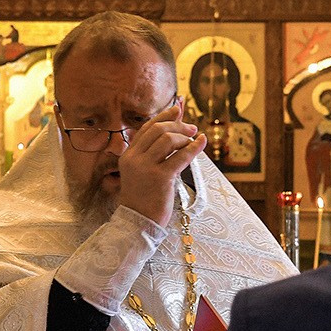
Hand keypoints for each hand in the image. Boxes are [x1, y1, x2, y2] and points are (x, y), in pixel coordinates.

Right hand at [117, 101, 205, 226]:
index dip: (164, 116)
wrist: (138, 222)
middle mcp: (134, 158)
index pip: (146, 128)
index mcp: (128, 155)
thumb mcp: (142, 172)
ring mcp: (146, 168)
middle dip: (178, 125)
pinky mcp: (160, 178)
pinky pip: (181, 156)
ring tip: (195, 139)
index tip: (178, 109)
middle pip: (158, 130)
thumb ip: (152, 153)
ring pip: (168, 140)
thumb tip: (172, 133)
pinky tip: (202, 143)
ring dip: (185, 136)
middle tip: (192, 128)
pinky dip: (194, 147)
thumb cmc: (144, 198)